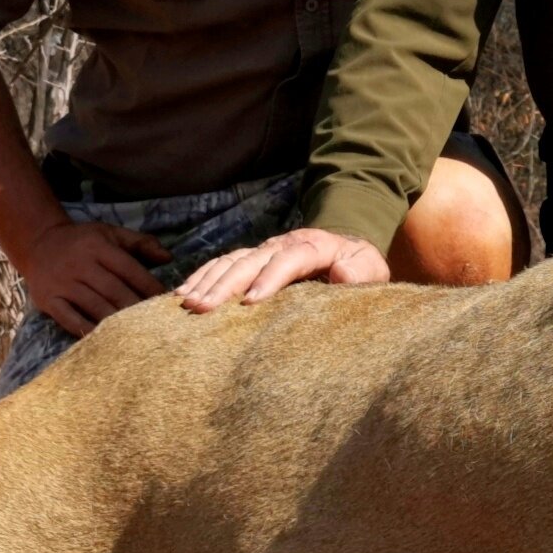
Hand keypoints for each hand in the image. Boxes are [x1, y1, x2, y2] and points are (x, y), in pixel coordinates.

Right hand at [16, 217, 171, 339]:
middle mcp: (79, 265)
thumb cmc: (83, 241)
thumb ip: (141, 243)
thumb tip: (168, 258)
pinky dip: (85, 329)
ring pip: (94, 306)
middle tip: (156, 324)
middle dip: (136, 307)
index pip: (129, 269)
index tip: (166, 301)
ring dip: (117, 322)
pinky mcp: (48, 300)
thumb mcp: (110, 233)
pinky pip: (68, 318)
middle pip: (114, 290)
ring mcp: (62, 284)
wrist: (38, 243)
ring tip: (137, 335)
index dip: (149, 286)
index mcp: (97, 247)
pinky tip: (102, 340)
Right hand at [176, 226, 392, 311]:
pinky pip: (221, 264)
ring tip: (188, 303)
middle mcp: (283, 243)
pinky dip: (201, 277)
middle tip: (203, 308)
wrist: (348, 250)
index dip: (270, 278)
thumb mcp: (371, 271)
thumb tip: (341, 274)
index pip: (289, 258)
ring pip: (231, 260)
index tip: (251, 302)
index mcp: (315, 246)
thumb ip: (359, 273)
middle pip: (251, 260)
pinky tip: (181, 294)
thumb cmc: (359, 269)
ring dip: (208, 281)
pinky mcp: (251, 258)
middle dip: (226, 284)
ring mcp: (264, 249)